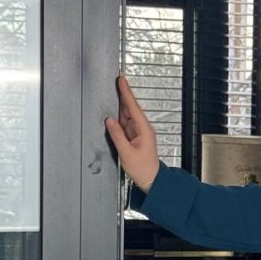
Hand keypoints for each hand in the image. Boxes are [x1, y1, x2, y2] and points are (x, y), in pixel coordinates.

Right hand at [105, 75, 159, 191]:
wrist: (151, 179)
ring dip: (119, 105)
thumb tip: (109, 121)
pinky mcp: (133, 136)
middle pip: (130, 108)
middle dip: (122, 94)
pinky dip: (118, 116)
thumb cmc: (143, 168)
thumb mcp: (126, 152)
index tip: (122, 80)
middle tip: (115, 81)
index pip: (133, 107)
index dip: (126, 92)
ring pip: (126, 115)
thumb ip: (117, 136)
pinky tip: (112, 112)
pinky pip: (124, 123)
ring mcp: (138, 132)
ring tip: (111, 93)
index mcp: (144, 129)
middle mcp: (142, 128)